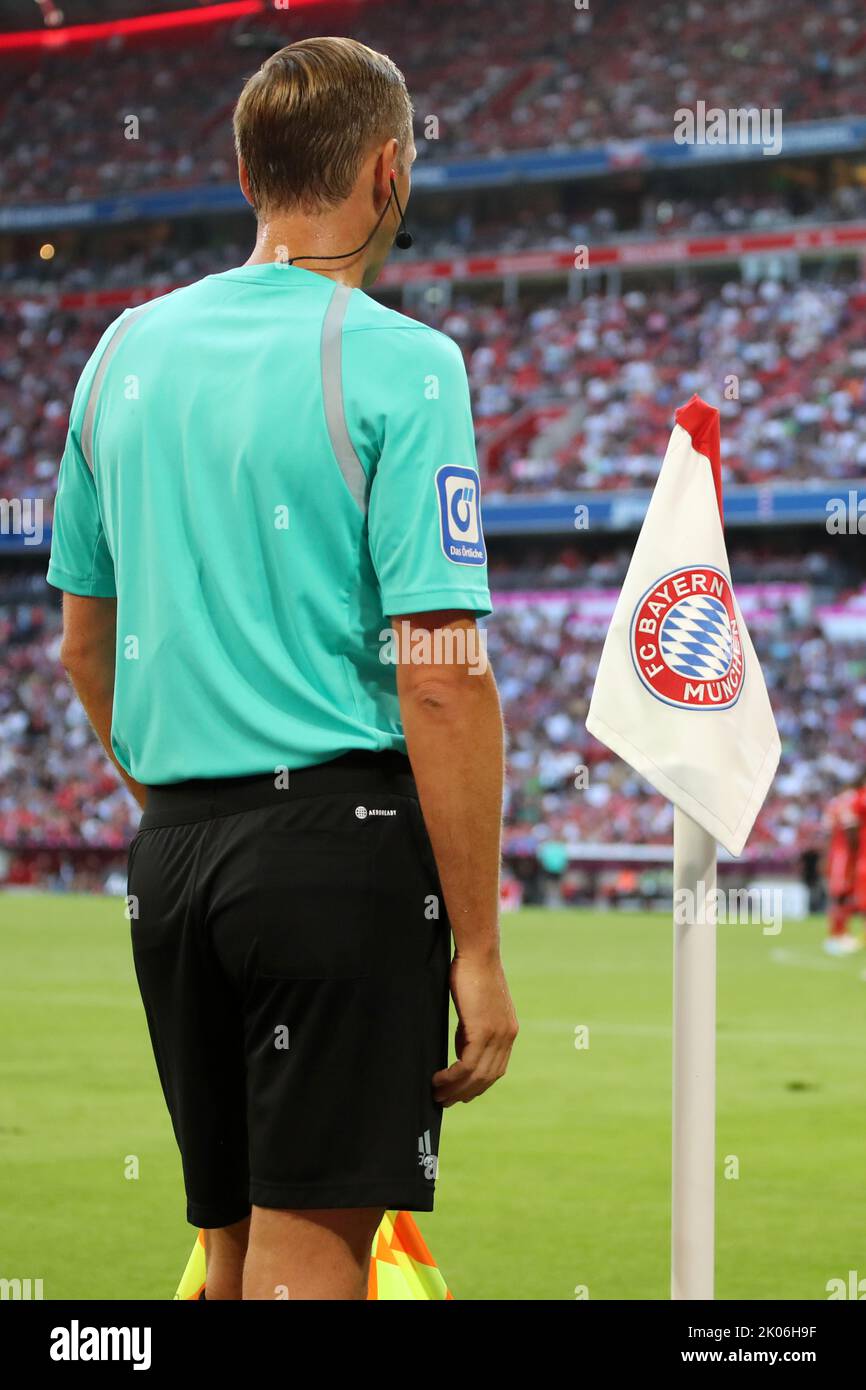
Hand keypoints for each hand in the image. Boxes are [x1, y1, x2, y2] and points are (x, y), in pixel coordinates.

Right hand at [432, 951, 517, 1105]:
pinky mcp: (482, 1031)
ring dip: (455, 1089)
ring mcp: (497, 1035)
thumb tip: (462, 1047)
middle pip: (487, 1078)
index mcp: (509, 1031)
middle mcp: (507, 1036)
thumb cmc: (472, 973)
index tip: (460, 1094)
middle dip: (465, 1093)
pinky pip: (466, 1065)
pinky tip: (438, 1079)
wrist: (478, 953)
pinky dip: (451, 1077)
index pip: (496, 1069)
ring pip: (476, 1076)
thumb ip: (473, 1028)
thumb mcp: (477, 1006)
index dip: (478, 1086)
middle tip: (445, 1101)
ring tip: (437, 1095)